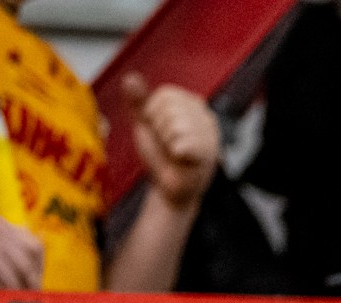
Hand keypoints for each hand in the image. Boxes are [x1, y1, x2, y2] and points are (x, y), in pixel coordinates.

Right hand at [0, 215, 43, 289]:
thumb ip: (6, 236)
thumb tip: (35, 250)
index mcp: (0, 225)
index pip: (34, 246)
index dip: (38, 266)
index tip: (36, 278)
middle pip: (27, 264)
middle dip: (32, 283)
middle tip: (30, 296)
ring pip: (14, 278)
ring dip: (16, 294)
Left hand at [123, 72, 217, 207]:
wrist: (169, 186)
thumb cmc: (161, 156)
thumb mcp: (146, 123)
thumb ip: (138, 100)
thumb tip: (131, 78)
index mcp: (191, 104)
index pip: (165, 95)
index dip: (153, 114)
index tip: (160, 131)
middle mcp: (205, 116)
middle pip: (170, 109)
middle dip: (159, 129)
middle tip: (167, 144)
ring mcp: (209, 134)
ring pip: (176, 126)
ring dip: (167, 143)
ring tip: (174, 153)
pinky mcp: (208, 153)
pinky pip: (183, 144)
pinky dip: (176, 153)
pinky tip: (181, 159)